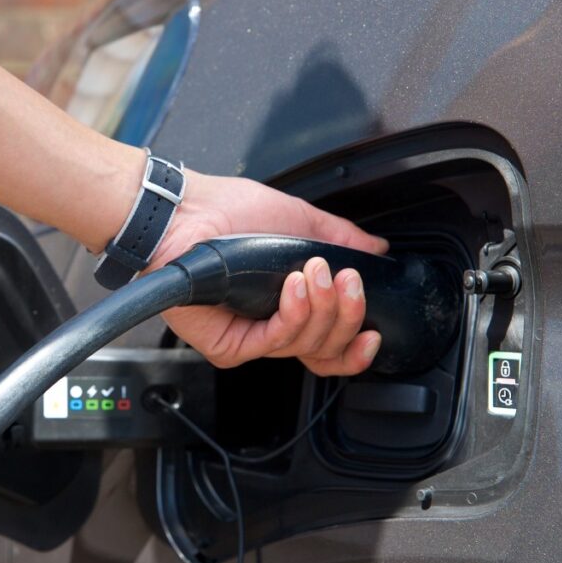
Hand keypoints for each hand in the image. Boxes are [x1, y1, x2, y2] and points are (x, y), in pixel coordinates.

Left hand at [146, 170, 388, 373]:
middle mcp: (270, 327)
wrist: (186, 213)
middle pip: (326, 350)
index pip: (331, 345)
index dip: (357, 346)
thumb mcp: (297, 220)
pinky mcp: (228, 346)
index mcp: (289, 307)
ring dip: (321, 306)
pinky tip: (294, 286)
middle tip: (347, 280)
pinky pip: (274, 341)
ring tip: (315, 271)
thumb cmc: (227, 212)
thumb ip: (339, 238)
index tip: (375, 332)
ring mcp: (249, 338)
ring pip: (306, 345)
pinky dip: (293, 313)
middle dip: (347, 315)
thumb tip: (375, 248)